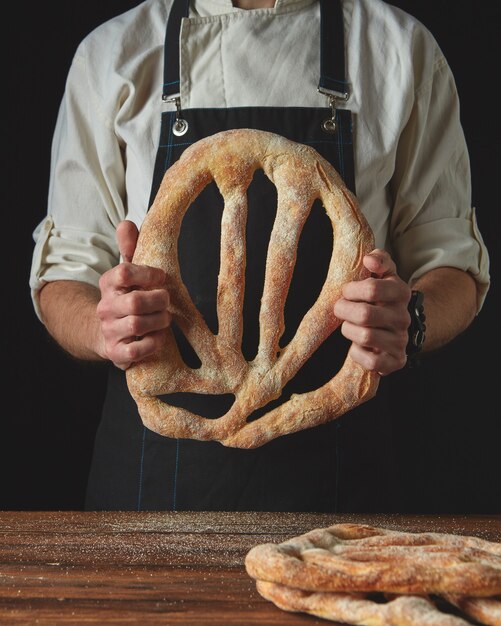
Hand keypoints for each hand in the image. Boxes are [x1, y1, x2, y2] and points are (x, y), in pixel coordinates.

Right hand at [96, 220, 171, 369]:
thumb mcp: (127, 273)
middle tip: (166, 301)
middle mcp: (105, 307)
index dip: (148, 273)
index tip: (162, 277)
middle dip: (158, 301)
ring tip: (165, 319)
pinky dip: (152, 344)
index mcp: (108, 284)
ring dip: (159, 321)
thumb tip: (127, 223)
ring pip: (137, 325)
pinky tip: (158, 338)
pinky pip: (136, 350)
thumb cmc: (126, 298)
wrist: (106, 334)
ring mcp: (109, 331)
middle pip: (135, 301)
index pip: (124, 272)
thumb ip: (129, 248)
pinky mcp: (116, 353)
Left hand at [333, 249, 410, 374]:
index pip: (372, 288)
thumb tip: (368, 259)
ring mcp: (401, 341)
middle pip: (364, 314)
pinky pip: (370, 361)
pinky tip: (358, 345)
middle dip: (344, 310)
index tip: (346, 291)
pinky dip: (357, 353)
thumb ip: (379, 260)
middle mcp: (403, 318)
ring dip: (348, 330)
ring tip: (349, 326)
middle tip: (340, 308)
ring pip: (365, 336)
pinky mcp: (395, 361)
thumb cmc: (383, 300)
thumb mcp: (384, 276)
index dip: (351, 290)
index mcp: (401, 293)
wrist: (398, 330)